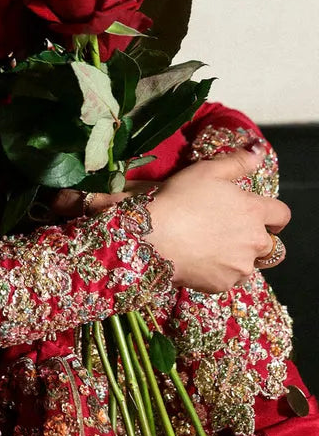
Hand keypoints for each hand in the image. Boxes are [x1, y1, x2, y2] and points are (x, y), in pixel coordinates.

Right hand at [144, 142, 289, 292]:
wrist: (153, 236)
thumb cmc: (180, 199)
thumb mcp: (207, 171)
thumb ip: (238, 162)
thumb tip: (259, 151)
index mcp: (253, 211)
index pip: (282, 215)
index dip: (274, 214)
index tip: (261, 215)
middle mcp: (255, 242)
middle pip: (272, 246)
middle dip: (257, 240)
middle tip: (231, 233)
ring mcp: (241, 267)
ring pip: (250, 264)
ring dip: (239, 257)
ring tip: (212, 247)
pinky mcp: (224, 285)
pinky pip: (230, 279)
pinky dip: (220, 271)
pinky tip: (200, 260)